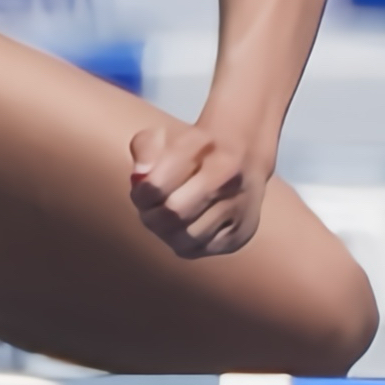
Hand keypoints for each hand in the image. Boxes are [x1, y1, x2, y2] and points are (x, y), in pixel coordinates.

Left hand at [128, 107, 274, 259]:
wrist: (244, 154)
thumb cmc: (193, 148)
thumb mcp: (165, 135)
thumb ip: (144, 149)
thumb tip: (140, 176)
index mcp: (207, 148)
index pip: (158, 185)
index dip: (141, 194)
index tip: (142, 192)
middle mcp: (228, 179)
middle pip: (174, 214)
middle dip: (152, 216)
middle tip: (149, 211)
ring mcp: (238, 209)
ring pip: (186, 238)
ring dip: (166, 232)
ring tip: (165, 219)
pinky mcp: (240, 234)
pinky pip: (199, 249)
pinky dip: (184, 242)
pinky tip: (184, 227)